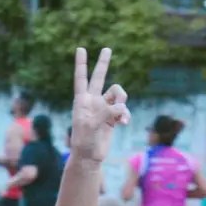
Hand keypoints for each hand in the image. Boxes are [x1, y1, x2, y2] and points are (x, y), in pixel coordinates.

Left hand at [69, 48, 130, 162]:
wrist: (90, 157)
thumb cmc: (84, 141)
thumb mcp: (91, 125)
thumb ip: (105, 112)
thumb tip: (120, 107)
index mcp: (82, 101)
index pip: (81, 78)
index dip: (81, 64)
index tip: (80, 49)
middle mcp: (92, 101)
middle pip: (99, 77)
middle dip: (103, 63)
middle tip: (106, 49)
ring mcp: (103, 108)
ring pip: (118, 95)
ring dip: (122, 103)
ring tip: (120, 117)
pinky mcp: (112, 117)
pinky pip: (123, 109)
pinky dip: (125, 114)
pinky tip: (124, 123)